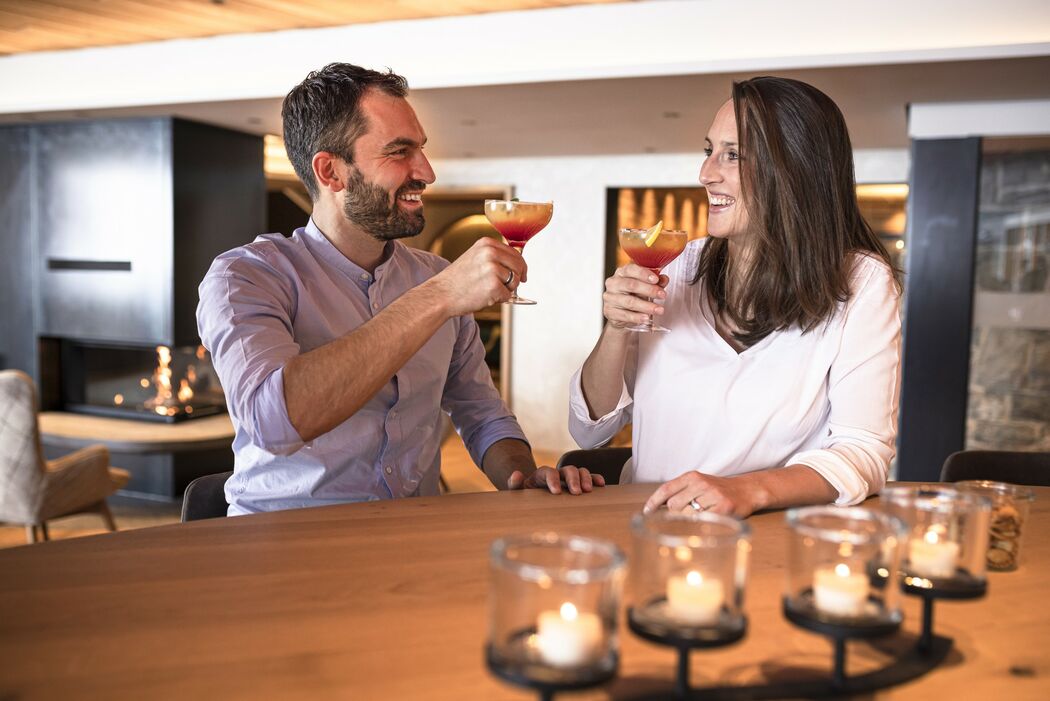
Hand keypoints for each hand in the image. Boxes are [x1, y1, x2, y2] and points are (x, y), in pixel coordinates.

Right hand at [428, 238, 526, 315]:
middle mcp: (490, 253)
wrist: (440, 295)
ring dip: (506, 290)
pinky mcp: (493, 286)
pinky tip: (484, 297)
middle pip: (519, 266)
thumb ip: (494, 257)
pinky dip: (499, 300)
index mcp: (486, 244)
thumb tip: (517, 264)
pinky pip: (508, 296)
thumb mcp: (474, 258)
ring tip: (487, 290)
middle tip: (506, 287)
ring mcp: (492, 269)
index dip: (521, 266)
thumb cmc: (456, 280)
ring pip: (515, 281)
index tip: (522, 275)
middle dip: (516, 279)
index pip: (515, 253)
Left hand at [506, 465, 605, 494]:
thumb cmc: (526, 496)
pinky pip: (589, 477)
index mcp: (542, 474)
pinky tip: (601, 485)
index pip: (548, 471)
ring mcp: (568, 478)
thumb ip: (515, 484)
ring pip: (579, 471)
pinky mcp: (578, 484)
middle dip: (573, 479)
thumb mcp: (518, 491)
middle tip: (576, 492)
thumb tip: (516, 474)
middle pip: (567, 469)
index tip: (556, 492)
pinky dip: (595, 479)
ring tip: (588, 491)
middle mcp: (557, 474)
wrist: (533, 498)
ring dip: (585, 478)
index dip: (553, 480)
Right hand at [603, 263, 667, 327]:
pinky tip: (646, 318)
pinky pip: (625, 315)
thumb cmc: (633, 295)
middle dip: (649, 290)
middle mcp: (613, 284)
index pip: (630, 269)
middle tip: (662, 295)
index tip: (656, 279)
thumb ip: (656, 282)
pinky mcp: (610, 312)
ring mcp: (610, 298)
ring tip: (658, 310)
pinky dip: (637, 317)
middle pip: (631, 285)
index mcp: (621, 273)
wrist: (622, 314)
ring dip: (646, 306)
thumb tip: (664, 279)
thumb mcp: (645, 287)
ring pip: (629, 301)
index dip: (644, 274)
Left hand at [643, 471, 760, 518]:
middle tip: (684, 516)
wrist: (747, 490)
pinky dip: (699, 525)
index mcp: (692, 476)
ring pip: (686, 515)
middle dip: (674, 514)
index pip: (666, 488)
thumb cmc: (718, 490)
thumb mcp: (698, 483)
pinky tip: (705, 522)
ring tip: (698, 517)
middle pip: (673, 505)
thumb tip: (657, 506)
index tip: (646, 512)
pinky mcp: (723, 508)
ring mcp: (712, 495)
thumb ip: (680, 491)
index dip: (653, 502)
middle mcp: (701, 483)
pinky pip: (702, 521)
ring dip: (687, 521)